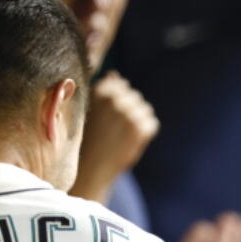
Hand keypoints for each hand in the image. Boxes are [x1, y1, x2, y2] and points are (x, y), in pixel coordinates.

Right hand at [70, 72, 158, 203]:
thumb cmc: (88, 138)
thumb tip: (114, 74)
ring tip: (121, 133)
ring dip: (138, 118)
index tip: (108, 114)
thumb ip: (103, 91)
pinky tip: (130, 140)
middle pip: (133, 95)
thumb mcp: (90, 110)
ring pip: (144, 108)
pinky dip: (145, 131)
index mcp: (100, 92)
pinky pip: (152, 123)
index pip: (119, 83)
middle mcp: (115, 100)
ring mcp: (130, 114)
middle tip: (115, 127)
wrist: (92, 167)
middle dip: (128, 107)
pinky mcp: (142, 129)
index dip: (116, 99)